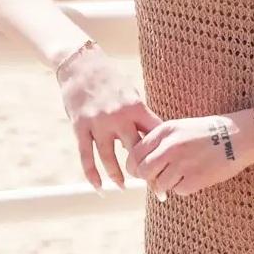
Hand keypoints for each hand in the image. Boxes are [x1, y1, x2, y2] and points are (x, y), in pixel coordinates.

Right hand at [56, 43, 163, 191]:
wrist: (81, 65)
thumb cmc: (111, 79)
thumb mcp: (131, 93)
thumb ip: (139, 116)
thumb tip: (149, 141)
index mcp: (135, 107)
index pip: (154, 134)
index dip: (164, 152)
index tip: (172, 168)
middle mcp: (118, 117)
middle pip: (135, 150)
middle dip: (145, 170)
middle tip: (154, 188)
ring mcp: (98, 124)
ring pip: (110, 158)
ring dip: (118, 177)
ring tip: (124, 187)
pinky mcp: (80, 128)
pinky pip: (87, 157)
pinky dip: (93, 176)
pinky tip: (100, 188)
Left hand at [125, 110, 253, 198]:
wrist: (238, 136)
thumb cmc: (208, 132)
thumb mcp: (180, 128)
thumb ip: (160, 142)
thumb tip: (140, 163)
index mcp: (165, 131)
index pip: (135, 154)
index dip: (134, 166)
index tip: (140, 171)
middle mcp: (170, 146)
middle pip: (142, 171)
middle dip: (147, 179)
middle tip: (155, 180)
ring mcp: (182, 163)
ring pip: (159, 185)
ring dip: (166, 185)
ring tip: (180, 176)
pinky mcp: (195, 179)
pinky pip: (178, 191)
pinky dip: (183, 188)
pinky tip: (194, 177)